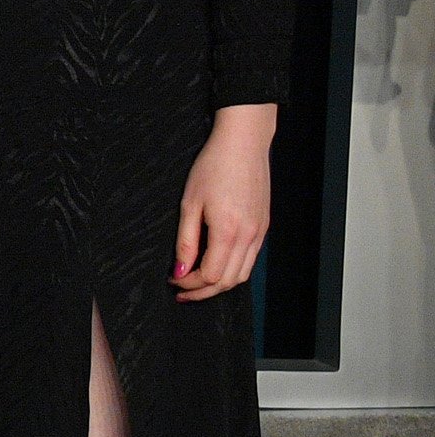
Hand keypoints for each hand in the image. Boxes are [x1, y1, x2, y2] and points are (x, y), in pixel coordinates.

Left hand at [174, 103, 274, 300]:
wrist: (243, 145)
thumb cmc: (213, 168)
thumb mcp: (190, 204)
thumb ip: (186, 241)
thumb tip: (180, 269)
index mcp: (229, 231)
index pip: (210, 275)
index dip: (189, 283)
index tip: (172, 280)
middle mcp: (249, 236)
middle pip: (227, 281)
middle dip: (202, 291)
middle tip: (181, 290)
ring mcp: (260, 232)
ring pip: (242, 274)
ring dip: (219, 284)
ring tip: (196, 282)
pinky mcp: (263, 226)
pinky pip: (250, 259)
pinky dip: (233, 269)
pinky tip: (215, 264)